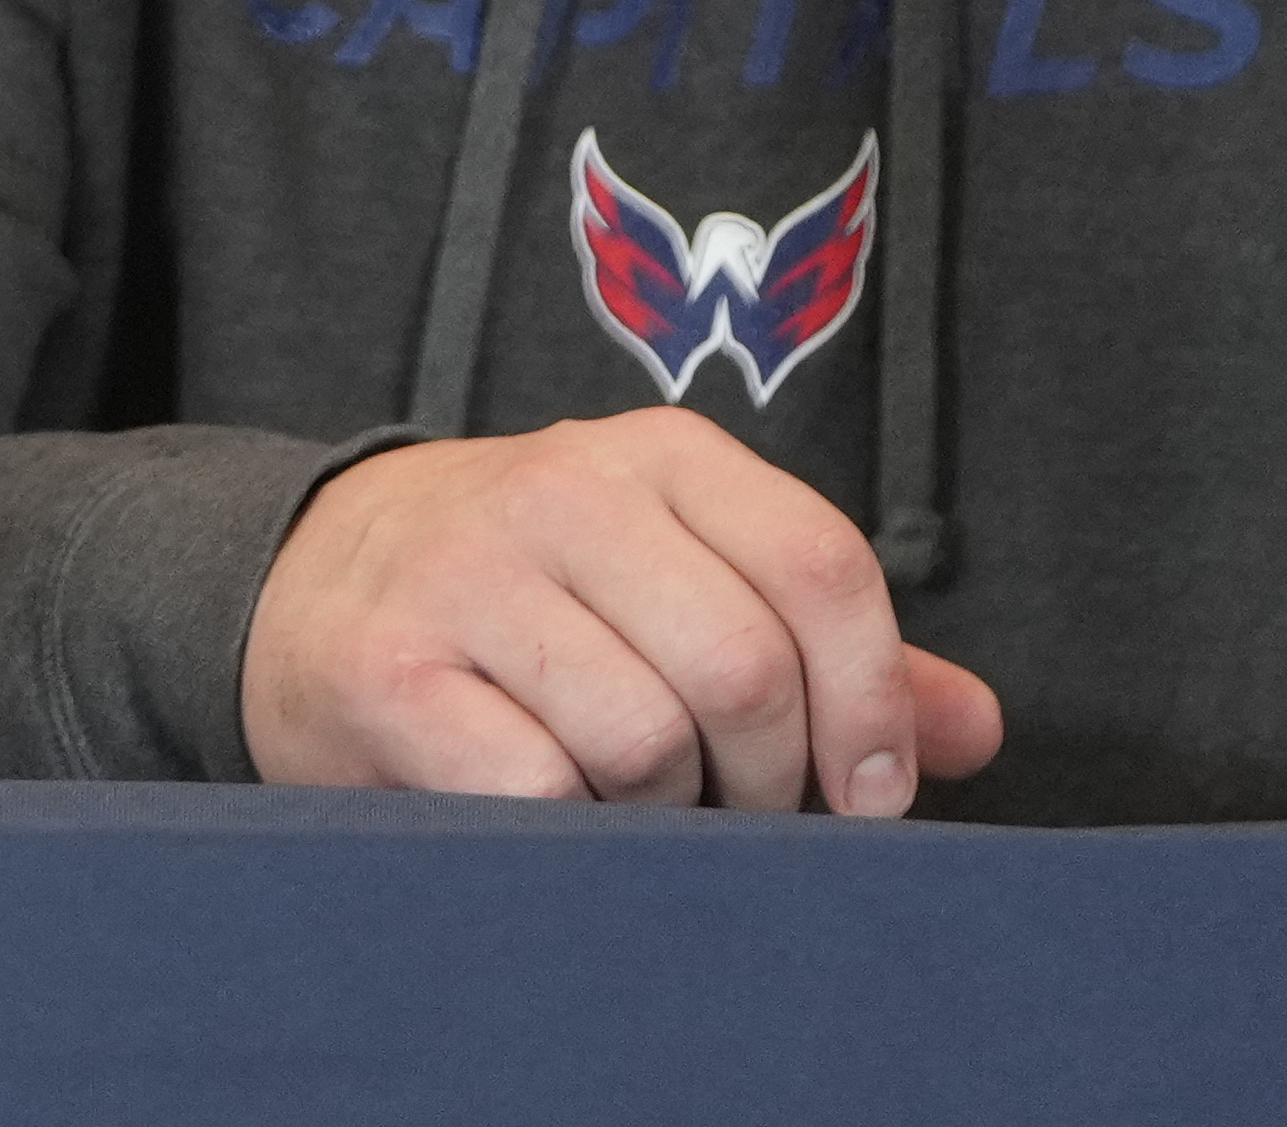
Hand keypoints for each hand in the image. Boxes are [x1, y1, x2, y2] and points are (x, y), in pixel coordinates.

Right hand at [240, 408, 1002, 811]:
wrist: (311, 586)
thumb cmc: (536, 600)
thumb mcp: (680, 578)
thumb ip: (828, 650)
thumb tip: (975, 731)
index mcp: (658, 455)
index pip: (821, 566)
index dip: (872, 705)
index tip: (868, 794)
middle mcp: (561, 488)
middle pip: (742, 667)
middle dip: (766, 783)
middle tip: (734, 812)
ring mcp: (464, 572)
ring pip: (644, 740)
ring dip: (662, 814)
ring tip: (632, 804)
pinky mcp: (388, 667)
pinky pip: (536, 787)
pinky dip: (569, 830)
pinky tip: (551, 811)